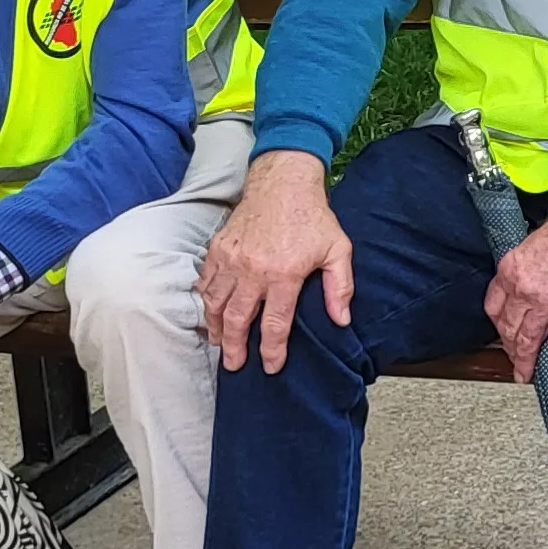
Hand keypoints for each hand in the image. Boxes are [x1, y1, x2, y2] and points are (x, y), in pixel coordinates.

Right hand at [197, 150, 350, 374]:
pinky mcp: (219, 249)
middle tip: (234, 365)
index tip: (271, 366)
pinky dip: (205, 300)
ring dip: (215, 328)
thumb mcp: (337, 249)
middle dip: (235, 347)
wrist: (283, 182)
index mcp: (284, 274)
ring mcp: (232, 259)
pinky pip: (206, 281)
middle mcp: (253, 271)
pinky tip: (209, 312)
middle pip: (237, 319)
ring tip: (218, 344)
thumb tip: (342, 319)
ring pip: (216, 303)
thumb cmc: (313, 217)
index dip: (272, 350)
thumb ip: (341, 287)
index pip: (274, 324)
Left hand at [485, 226, 547, 381]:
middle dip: (509, 349)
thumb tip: (520, 289)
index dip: (496, 324)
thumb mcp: (527, 245)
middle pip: (508, 329)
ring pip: (529, 340)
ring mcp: (547, 303)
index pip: (493, 307)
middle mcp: (524, 290)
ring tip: (527, 373)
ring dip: (527, 361)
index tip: (501, 331)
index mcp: (510, 271)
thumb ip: (519, 270)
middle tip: (512, 361)